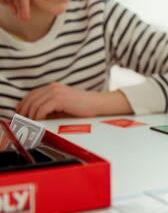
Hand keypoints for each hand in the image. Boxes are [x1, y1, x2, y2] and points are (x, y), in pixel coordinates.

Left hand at [16, 83, 132, 120]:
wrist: (100, 104)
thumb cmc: (85, 107)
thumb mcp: (65, 106)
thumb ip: (52, 108)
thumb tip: (38, 117)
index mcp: (54, 87)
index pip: (32, 95)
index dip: (24, 105)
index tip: (22, 115)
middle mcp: (53, 87)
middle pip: (30, 99)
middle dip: (24, 111)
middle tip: (23, 122)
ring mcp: (56, 92)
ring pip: (34, 104)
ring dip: (30, 116)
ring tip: (31, 125)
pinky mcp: (59, 99)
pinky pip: (42, 109)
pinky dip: (38, 117)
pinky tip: (40, 122)